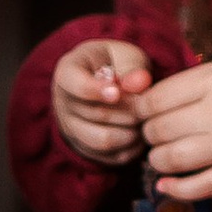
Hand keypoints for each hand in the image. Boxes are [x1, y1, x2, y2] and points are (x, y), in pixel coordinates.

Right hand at [52, 36, 154, 164]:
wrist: (104, 81)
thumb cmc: (116, 63)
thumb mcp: (123, 54)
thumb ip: (132, 66)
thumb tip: (141, 83)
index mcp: (68, 72)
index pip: (76, 86)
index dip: (97, 91)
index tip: (118, 92)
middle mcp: (63, 103)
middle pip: (96, 114)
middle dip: (129, 110)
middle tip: (147, 104)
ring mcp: (72, 129)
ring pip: (103, 140)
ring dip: (132, 131)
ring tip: (144, 118)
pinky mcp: (86, 149)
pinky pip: (111, 157)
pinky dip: (132, 148)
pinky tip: (140, 132)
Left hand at [139, 57, 211, 202]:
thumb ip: (194, 83)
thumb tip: (151, 101)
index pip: (154, 100)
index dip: (141, 109)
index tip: (144, 113)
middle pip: (158, 131)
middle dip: (150, 134)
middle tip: (156, 134)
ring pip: (171, 160)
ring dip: (159, 160)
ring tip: (165, 155)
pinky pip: (199, 188)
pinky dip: (176, 190)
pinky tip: (166, 185)